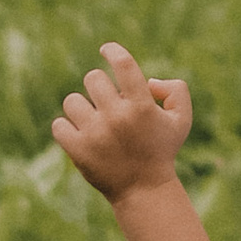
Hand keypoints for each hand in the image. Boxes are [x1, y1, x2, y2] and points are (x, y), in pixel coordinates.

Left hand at [54, 43, 193, 203]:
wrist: (144, 191)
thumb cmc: (162, 150)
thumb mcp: (182, 120)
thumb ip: (175, 90)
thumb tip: (148, 81)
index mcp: (142, 106)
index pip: (123, 64)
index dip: (112, 50)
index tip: (106, 49)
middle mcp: (117, 117)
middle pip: (92, 78)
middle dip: (100, 87)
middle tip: (107, 103)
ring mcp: (95, 134)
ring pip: (72, 101)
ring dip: (82, 108)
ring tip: (94, 122)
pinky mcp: (78, 150)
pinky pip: (58, 125)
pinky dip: (67, 128)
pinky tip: (81, 135)